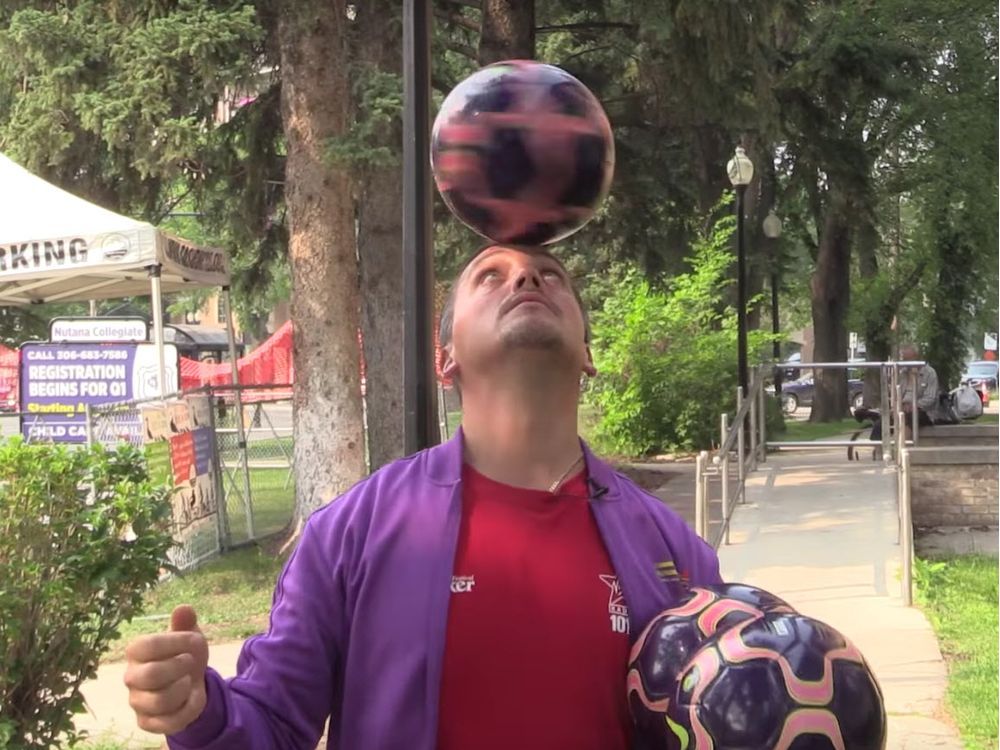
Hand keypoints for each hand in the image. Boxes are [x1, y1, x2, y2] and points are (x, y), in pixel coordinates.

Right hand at [124, 605, 209, 734]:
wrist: (191, 682)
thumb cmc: (185, 654)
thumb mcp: (190, 636)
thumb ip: (186, 623)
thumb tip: (184, 608)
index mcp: (136, 651)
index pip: (148, 645)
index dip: (177, 641)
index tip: (194, 640)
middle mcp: (131, 677)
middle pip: (151, 675)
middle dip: (180, 666)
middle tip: (190, 662)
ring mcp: (137, 701)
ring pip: (160, 700)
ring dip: (184, 689)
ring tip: (188, 680)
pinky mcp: (147, 722)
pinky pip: (169, 721)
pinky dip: (188, 708)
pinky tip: (191, 697)